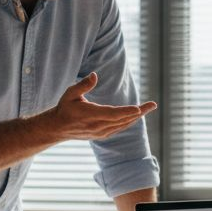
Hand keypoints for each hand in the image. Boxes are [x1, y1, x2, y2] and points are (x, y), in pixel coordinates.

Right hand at [41, 72, 156, 141]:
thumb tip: (95, 75)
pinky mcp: (103, 135)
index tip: (139, 108)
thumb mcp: (70, 93)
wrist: (58, 128)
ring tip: (148, 108)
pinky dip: (129, 122)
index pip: (112, 114)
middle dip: (139, 112)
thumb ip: (83, 85)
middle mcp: (98, 126)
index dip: (126, 112)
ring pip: (123, 125)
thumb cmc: (65, 107)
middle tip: (153, 105)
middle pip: (123, 120)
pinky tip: (136, 116)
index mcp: (91, 115)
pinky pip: (120, 128)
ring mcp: (101, 132)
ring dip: (137, 117)